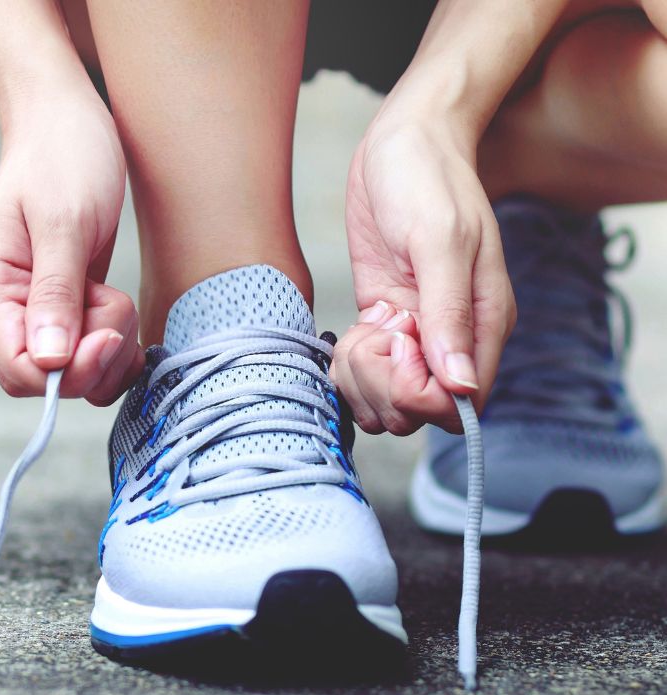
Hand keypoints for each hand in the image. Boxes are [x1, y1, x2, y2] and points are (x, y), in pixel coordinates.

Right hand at [0, 91, 141, 404]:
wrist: (66, 122)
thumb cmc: (64, 157)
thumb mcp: (65, 222)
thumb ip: (56, 293)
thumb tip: (50, 363)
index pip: (18, 371)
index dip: (68, 373)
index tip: (109, 334)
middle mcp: (0, 308)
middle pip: (47, 380)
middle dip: (94, 356)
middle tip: (116, 301)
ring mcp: (27, 312)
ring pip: (71, 374)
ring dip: (108, 348)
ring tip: (115, 295)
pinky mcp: (56, 312)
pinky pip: (84, 358)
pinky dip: (111, 346)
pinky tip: (120, 312)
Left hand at [337, 116, 515, 432]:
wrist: (402, 143)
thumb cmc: (427, 179)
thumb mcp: (439, 239)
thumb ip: (448, 311)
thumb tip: (459, 385)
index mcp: (484, 324)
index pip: (458, 406)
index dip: (418, 392)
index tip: (398, 340)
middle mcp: (452, 339)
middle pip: (416, 412)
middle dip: (382, 385)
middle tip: (375, 330)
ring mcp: (415, 335)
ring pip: (385, 401)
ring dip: (360, 377)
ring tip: (363, 328)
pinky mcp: (384, 324)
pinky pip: (365, 374)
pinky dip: (349, 364)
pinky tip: (353, 328)